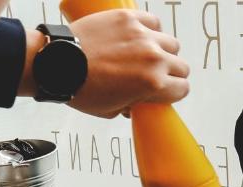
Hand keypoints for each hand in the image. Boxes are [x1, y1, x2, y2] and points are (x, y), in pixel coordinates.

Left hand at [24, 10, 189, 118]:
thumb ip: (130, 107)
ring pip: (171, 43)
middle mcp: (154, 59)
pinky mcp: (129, 18)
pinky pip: (153, 21)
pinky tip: (141, 36)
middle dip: (172, 74)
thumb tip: (136, 104)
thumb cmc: (83, 91)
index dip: (174, 93)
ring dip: (164, 51)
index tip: (166, 92)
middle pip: (181, 66)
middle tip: (157, 76)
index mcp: (153, 85)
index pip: (182, 89)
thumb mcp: (111, 111)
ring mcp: (143, 36)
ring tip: (148, 55)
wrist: (60, 64)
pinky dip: (150, 29)